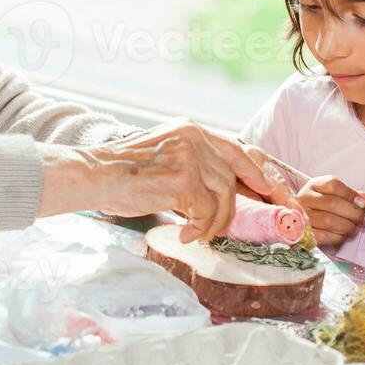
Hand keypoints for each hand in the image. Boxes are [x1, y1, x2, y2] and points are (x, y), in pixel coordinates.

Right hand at [48, 120, 302, 242]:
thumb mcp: (163, 156)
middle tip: (239, 225)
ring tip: (198, 233)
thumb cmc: (121, 174)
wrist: (92, 175)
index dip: (258, 171)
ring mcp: (189, 157)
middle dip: (244, 204)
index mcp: (190, 130)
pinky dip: (201, 228)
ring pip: (225, 197)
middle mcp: (194, 138)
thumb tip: (222, 193)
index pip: (237, 148)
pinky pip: (207, 211)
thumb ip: (192, 164)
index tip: (272, 190)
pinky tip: (186, 234)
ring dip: (216, 222)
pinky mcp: (182, 180)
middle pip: (235, 175)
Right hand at [298, 176, 364, 247]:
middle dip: (353, 213)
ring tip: (353, 228)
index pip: (333, 185)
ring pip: (329, 221)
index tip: (363, 203)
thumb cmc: (323, 206)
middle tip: (363, 219)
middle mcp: (304, 199)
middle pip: (331, 203)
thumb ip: (351, 195)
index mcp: (314, 185)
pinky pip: (325, 236)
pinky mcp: (304, 233)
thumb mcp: (335, 195)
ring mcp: (301, 216)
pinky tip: (342, 235)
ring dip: (347, 226)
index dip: (351, 194)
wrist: (302, 221)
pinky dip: (339, 237)